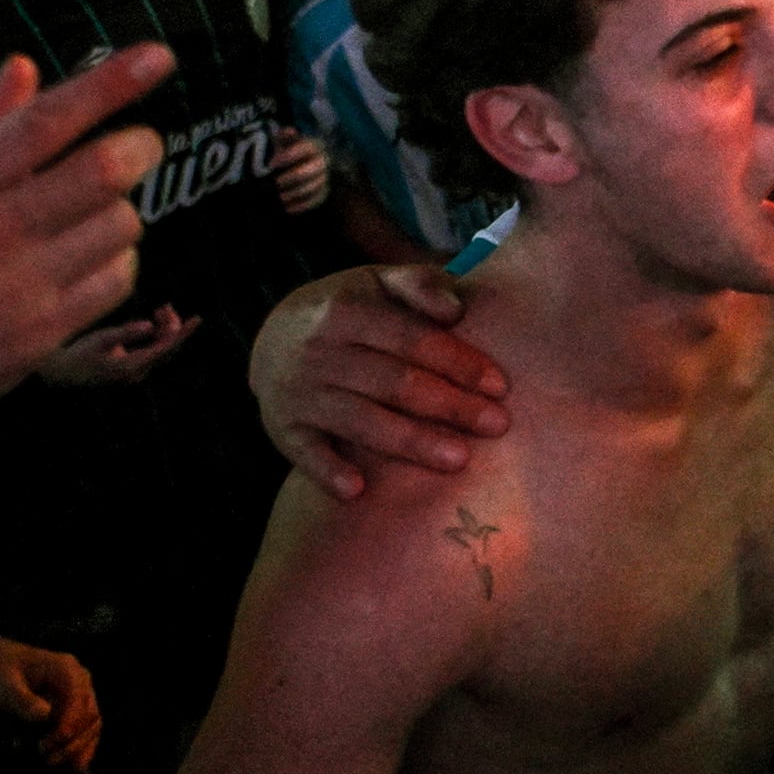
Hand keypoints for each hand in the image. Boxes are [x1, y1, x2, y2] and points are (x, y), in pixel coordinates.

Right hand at [0, 47, 174, 445]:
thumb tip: (25, 67)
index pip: (44, 122)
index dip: (109, 85)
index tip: (158, 57)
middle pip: (104, 171)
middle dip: (141, 146)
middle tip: (140, 145)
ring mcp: (20, 289)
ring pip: (122, 225)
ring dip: (122, 210)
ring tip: (92, 214)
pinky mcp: (42, 336)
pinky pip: (117, 280)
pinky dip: (117, 261)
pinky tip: (85, 261)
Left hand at [0, 637, 102, 772]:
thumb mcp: (3, 686)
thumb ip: (22, 700)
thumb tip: (46, 714)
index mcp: (65, 668)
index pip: (77, 699)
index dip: (68, 724)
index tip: (46, 747)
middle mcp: (80, 680)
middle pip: (90, 714)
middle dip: (71, 741)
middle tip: (46, 759)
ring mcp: (81, 695)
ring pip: (92, 726)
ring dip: (77, 749)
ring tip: (52, 763)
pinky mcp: (78, 710)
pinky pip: (87, 732)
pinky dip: (81, 750)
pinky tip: (69, 768)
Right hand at [37, 304, 198, 386]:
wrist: (63, 374)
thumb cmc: (79, 353)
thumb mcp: (101, 339)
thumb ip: (126, 332)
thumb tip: (150, 326)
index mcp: (132, 367)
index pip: (166, 348)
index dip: (183, 333)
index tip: (197, 319)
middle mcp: (138, 373)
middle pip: (167, 349)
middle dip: (172, 326)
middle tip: (165, 306)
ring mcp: (136, 373)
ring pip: (162, 349)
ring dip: (165, 329)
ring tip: (161, 309)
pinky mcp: (132, 369)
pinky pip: (154, 351)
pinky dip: (157, 335)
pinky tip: (155, 320)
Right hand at [249, 264, 507, 497]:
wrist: (273, 339)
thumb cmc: (351, 312)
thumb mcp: (378, 283)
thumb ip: (419, 285)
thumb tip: (456, 310)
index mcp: (346, 310)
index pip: (412, 338)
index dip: (458, 362)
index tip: (500, 386)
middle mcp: (320, 351)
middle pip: (395, 383)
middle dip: (450, 405)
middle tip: (498, 425)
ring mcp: (299, 393)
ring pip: (362, 422)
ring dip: (411, 442)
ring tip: (460, 459)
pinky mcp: (284, 430)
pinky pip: (306, 453)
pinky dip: (327, 472)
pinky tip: (358, 490)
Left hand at [269, 130, 329, 213]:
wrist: (297, 167)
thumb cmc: (288, 152)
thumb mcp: (285, 142)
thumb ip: (285, 136)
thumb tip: (287, 130)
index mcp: (314, 145)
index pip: (306, 148)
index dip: (289, 155)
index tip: (272, 163)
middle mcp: (322, 161)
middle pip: (311, 170)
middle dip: (292, 177)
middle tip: (276, 182)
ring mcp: (324, 177)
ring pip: (314, 187)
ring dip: (296, 193)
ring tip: (280, 197)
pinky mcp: (323, 192)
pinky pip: (316, 200)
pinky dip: (302, 205)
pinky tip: (288, 208)